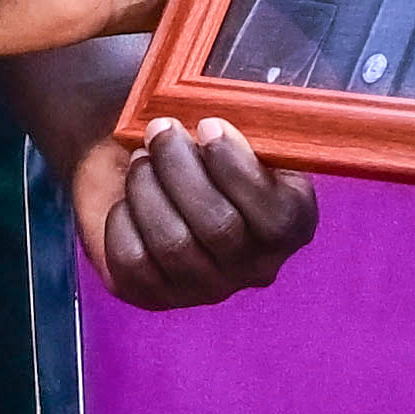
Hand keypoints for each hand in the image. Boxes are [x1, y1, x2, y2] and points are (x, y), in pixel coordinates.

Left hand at [74, 114, 315, 308]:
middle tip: (161, 129)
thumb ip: (245, 119)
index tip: (207, 125)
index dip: (237, 169)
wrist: (143, 158)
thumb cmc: (196, 136)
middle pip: (220, 227)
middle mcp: (256, 265)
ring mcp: (206, 286)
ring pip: (174, 244)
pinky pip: (134, 261)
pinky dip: (123, 219)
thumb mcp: (231, 118)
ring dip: (148, 188)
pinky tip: (127, 197)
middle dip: (181, 168)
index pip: (277, 217)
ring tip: (141, 158)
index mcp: (291, 222)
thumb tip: (222, 125)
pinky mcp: (154, 295)